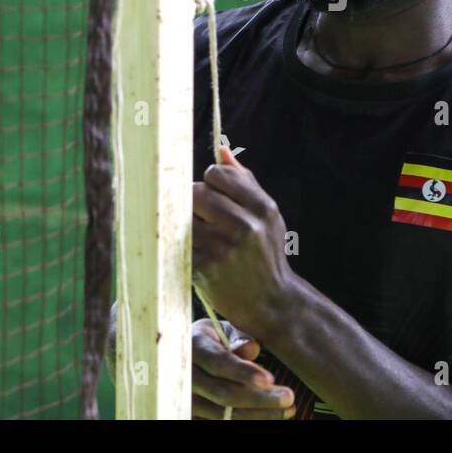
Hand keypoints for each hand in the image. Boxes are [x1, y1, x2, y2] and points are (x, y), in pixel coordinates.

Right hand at [191, 318, 295, 419]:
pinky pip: (222, 422)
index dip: (243, 372)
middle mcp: (185, 375)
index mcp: (193, 346)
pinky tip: (271, 415)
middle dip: (258, 398)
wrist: (186, 353)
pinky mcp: (193, 414)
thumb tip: (252, 348)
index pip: (218, 363)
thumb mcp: (224, 329)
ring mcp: (187, 398)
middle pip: (222, 393)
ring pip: (223, 414)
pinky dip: (249, 420)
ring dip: (258, 414)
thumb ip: (238, 337)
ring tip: (288, 409)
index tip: (269, 380)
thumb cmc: (213, 338)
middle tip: (288, 397)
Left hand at [193, 145, 297, 338]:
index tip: (214, 196)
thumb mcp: (267, 216)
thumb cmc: (265, 254)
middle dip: (194, 201)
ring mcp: (224, 249)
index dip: (210, 182)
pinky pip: (180, 243)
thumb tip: (221, 150)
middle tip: (201, 215)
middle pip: (196, 192)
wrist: (272, 302)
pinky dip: (183, 245)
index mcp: (262, 208)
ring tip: (200, 234)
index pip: (217, 174)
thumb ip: (245, 182)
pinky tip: (197, 252)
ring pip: (184, 217)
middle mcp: (246, 226)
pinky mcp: (205, 269)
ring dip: (187, 224)